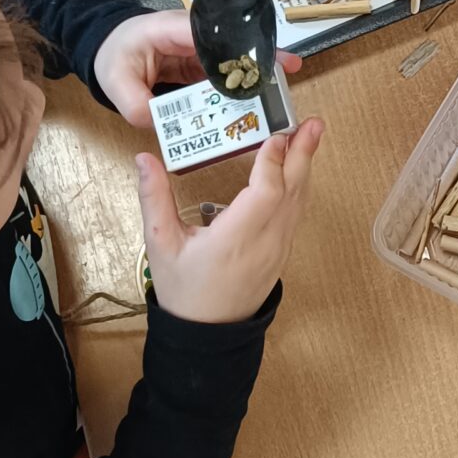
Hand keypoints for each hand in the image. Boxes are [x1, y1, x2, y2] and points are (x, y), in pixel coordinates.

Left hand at [93, 10, 300, 129]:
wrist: (108, 48)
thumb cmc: (113, 55)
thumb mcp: (115, 80)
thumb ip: (134, 103)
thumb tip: (160, 125)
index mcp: (173, 29)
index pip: (211, 33)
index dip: (241, 44)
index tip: (266, 57)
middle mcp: (192, 37)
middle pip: (231, 45)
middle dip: (260, 59)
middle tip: (289, 71)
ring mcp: (199, 51)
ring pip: (232, 62)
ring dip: (253, 77)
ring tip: (280, 91)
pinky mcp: (200, 66)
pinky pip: (223, 78)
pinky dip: (238, 90)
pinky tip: (254, 105)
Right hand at [136, 121, 322, 323]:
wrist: (207, 334)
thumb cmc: (183, 290)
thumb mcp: (161, 244)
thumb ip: (154, 199)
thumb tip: (144, 158)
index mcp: (235, 240)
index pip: (265, 194)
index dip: (272, 163)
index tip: (275, 134)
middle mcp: (265, 242)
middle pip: (292, 192)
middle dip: (303, 154)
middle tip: (313, 123)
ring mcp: (278, 248)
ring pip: (299, 201)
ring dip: (305, 166)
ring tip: (311, 134)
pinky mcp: (281, 252)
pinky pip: (296, 213)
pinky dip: (299, 186)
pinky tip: (297, 168)